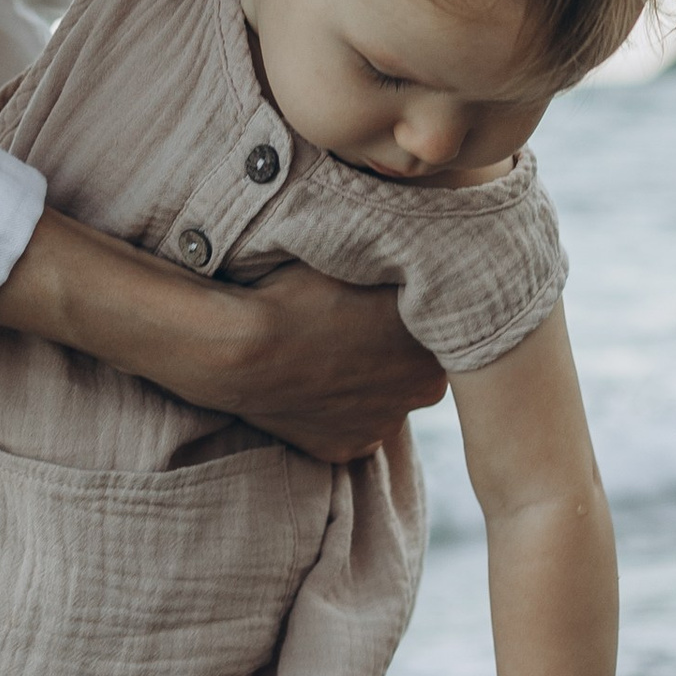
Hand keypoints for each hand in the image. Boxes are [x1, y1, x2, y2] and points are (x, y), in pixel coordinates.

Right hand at [0, 218, 448, 464]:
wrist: (236, 348)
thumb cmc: (294, 287)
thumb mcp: (359, 251)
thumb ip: (402, 249)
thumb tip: (437, 228)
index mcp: (435, 339)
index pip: (439, 319)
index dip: (414, 302)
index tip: (387, 289)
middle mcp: (423, 389)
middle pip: (419, 360)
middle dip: (397, 341)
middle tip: (354, 315)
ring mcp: (385, 422)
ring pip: (387, 393)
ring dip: (369, 375)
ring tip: (326, 345)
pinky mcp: (346, 448)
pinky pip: (351, 425)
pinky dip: (336, 408)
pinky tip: (311, 380)